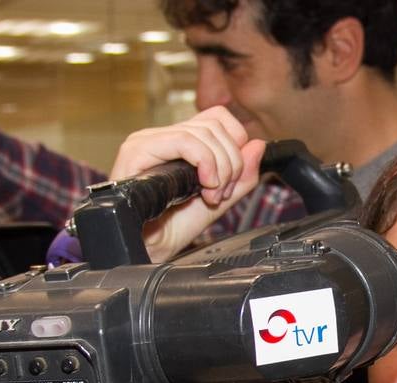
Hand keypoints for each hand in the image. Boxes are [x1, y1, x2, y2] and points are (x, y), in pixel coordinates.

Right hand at [108, 106, 265, 261]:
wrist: (146, 250)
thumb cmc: (171, 231)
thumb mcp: (216, 202)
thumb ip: (240, 178)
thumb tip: (258, 146)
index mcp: (178, 144)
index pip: (218, 118)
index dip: (236, 146)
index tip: (232, 181)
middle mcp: (161, 137)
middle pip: (215, 124)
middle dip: (231, 162)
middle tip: (221, 193)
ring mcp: (147, 140)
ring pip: (203, 132)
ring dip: (219, 168)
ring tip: (210, 195)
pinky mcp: (138, 150)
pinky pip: (185, 141)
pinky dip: (205, 163)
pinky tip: (204, 187)